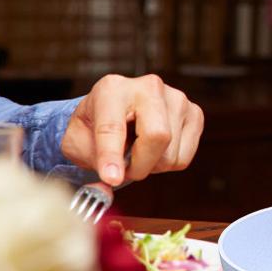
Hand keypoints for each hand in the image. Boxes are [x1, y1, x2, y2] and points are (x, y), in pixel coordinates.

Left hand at [60, 74, 203, 184]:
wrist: (117, 110)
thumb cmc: (96, 124)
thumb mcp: (77, 141)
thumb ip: (90, 162)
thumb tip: (110, 184)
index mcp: (112, 89)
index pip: (113, 126)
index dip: (111, 156)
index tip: (111, 178)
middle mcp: (149, 86)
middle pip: (157, 135)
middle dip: (140, 165)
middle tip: (125, 171)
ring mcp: (177, 98)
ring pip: (171, 153)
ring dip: (152, 165)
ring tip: (137, 152)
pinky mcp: (194, 113)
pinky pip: (184, 157)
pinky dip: (167, 163)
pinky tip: (154, 148)